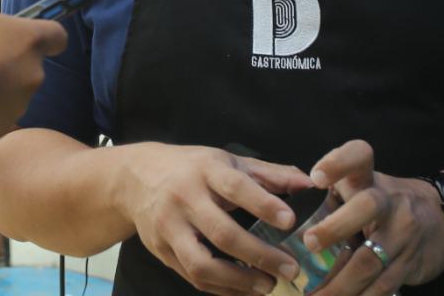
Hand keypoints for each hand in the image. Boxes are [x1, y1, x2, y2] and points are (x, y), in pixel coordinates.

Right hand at [117, 142, 310, 295]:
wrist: (135, 178)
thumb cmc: (191, 168)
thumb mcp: (226, 161)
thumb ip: (268, 174)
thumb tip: (308, 182)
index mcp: (204, 170)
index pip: (235, 187)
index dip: (263, 203)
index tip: (290, 220)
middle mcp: (183, 198)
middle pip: (222, 232)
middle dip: (259, 255)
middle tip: (290, 268)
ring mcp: (169, 228)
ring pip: (202, 263)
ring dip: (239, 281)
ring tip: (268, 286)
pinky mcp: (161, 251)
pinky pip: (193, 277)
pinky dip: (222, 289)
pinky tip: (245, 290)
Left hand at [298, 141, 443, 295]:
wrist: (442, 219)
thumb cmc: (384, 204)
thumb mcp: (364, 189)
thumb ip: (334, 198)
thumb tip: (283, 219)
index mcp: (368, 179)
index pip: (358, 157)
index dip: (338, 163)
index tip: (316, 177)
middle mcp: (388, 202)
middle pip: (366, 208)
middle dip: (335, 227)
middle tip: (308, 243)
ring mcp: (402, 234)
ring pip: (370, 260)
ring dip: (339, 284)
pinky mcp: (410, 264)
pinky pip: (382, 286)